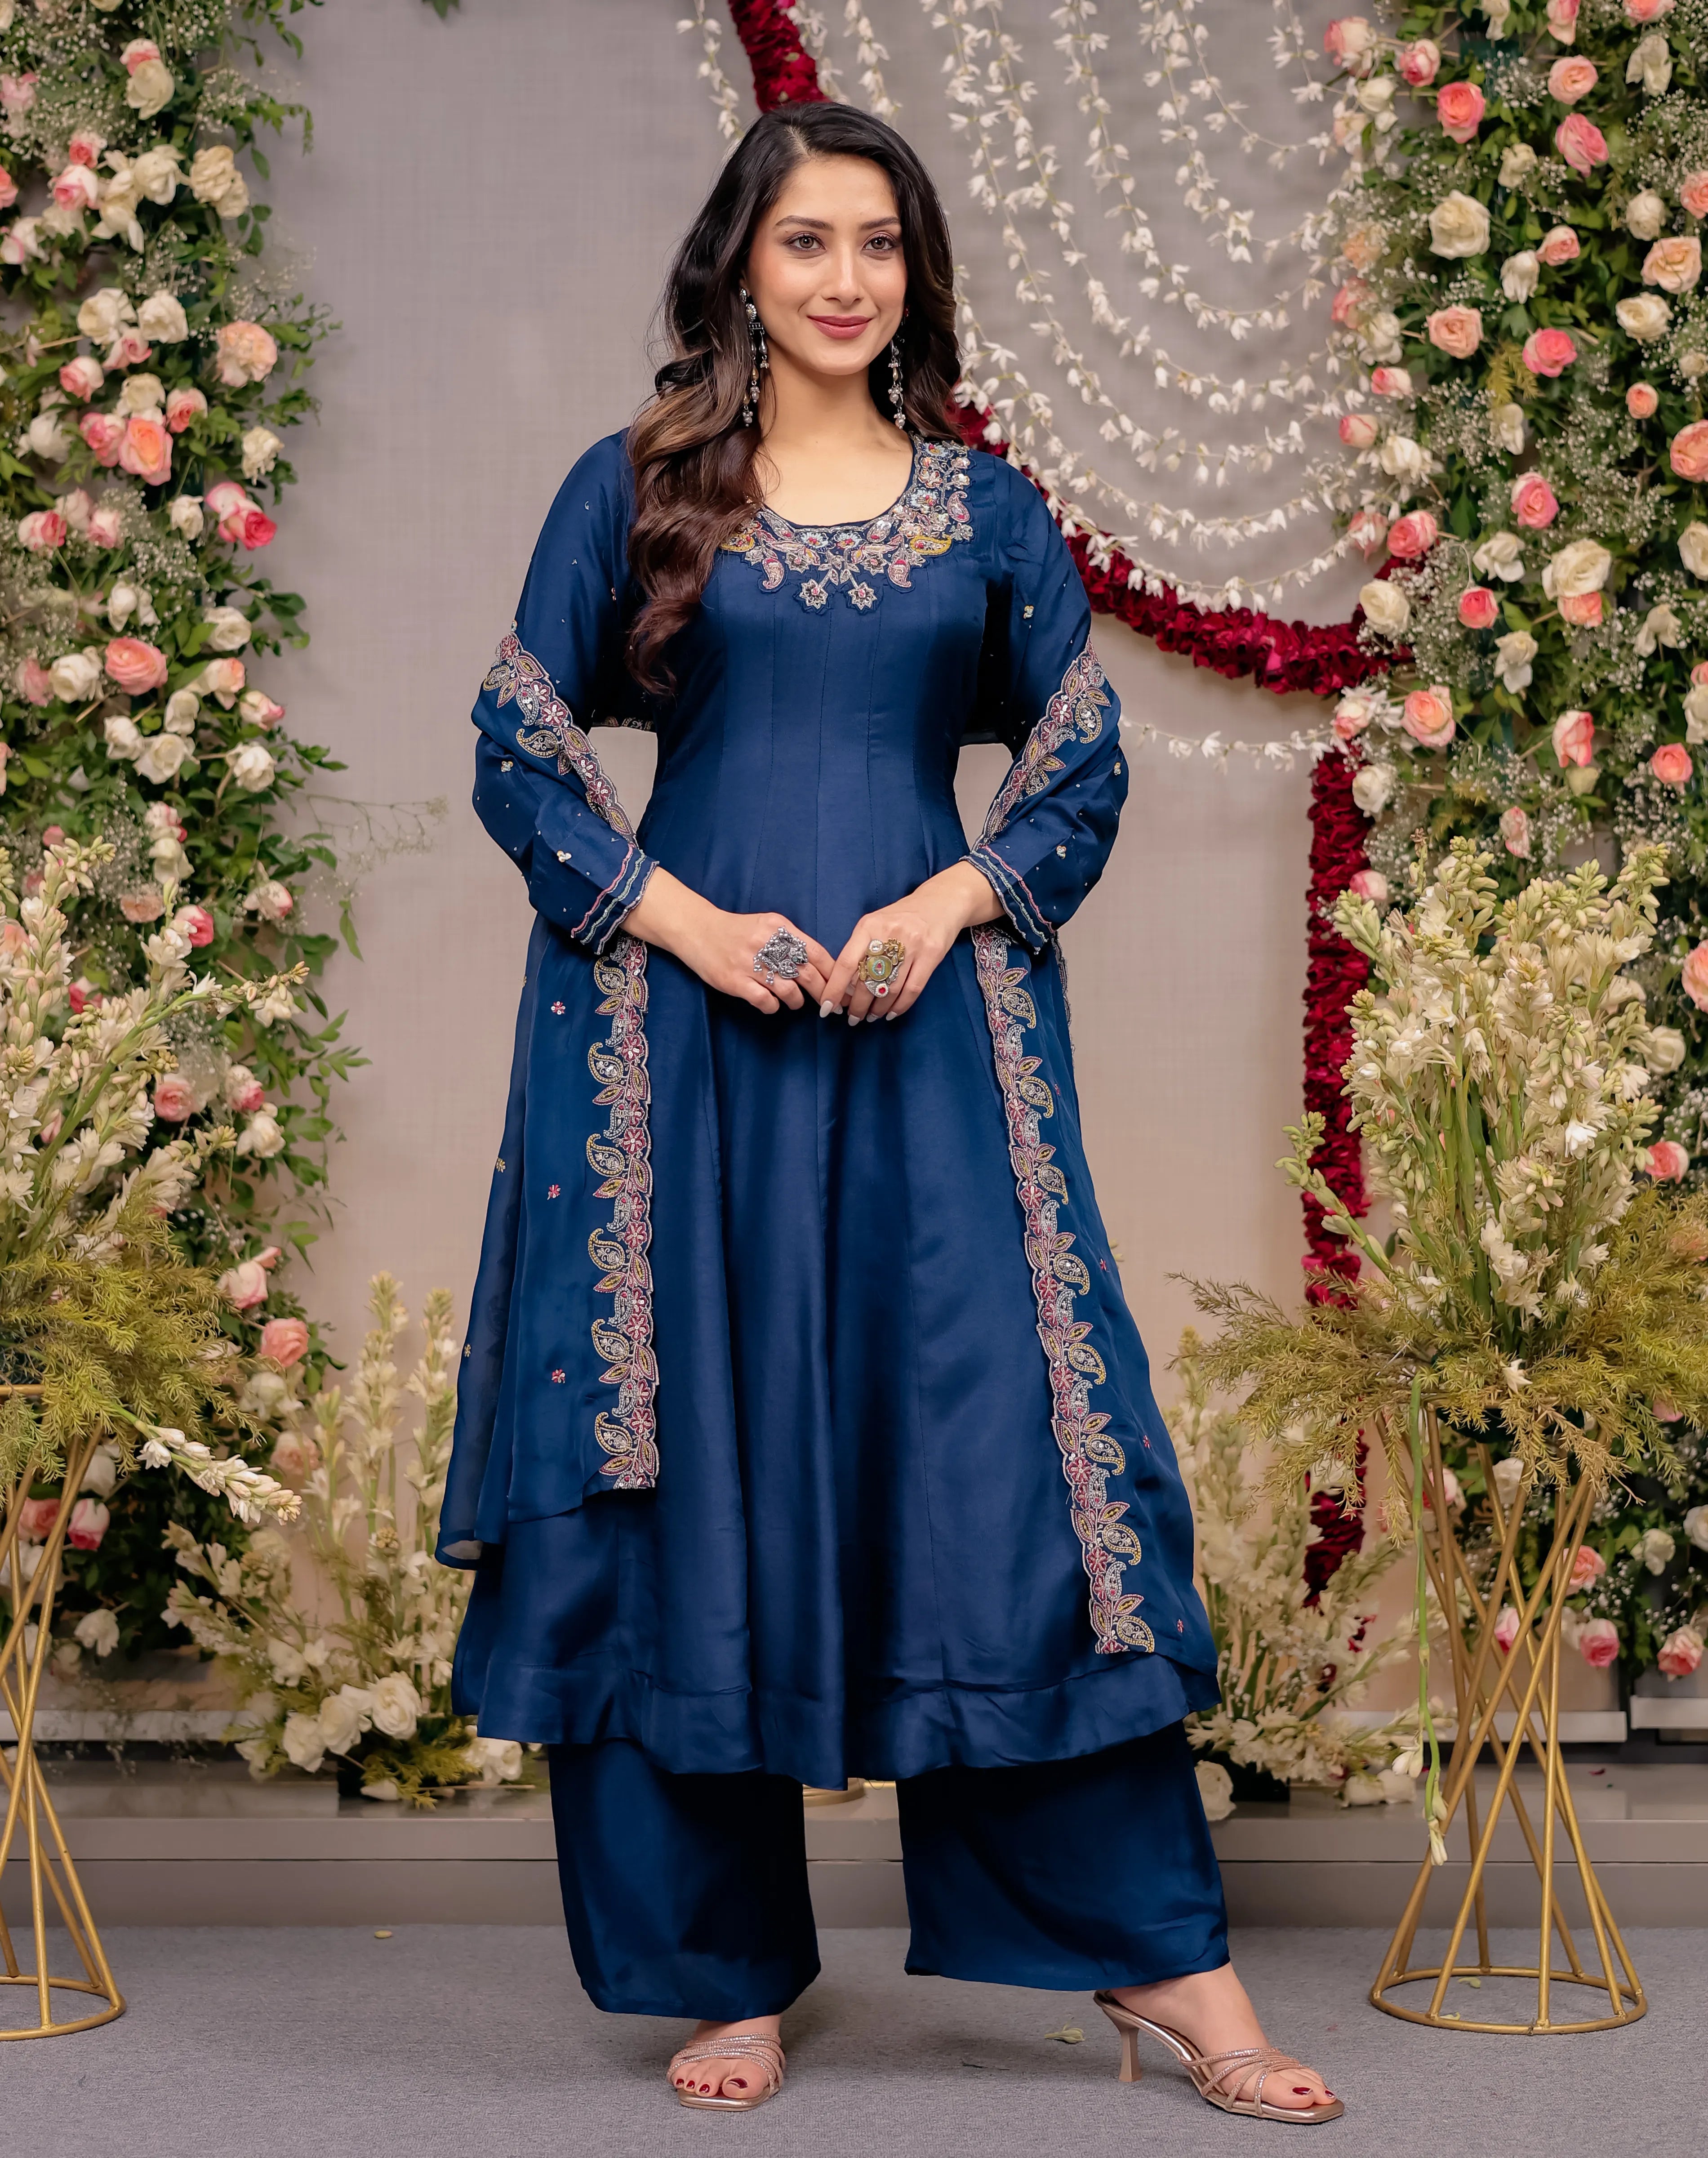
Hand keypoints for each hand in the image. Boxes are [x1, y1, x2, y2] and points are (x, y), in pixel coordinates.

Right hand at [625, 867, 831, 1013]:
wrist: (697, 929)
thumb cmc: (737, 931)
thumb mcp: (767, 925)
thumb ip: (791, 941)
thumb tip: (822, 966)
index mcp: (779, 927)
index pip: (816, 952)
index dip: (834, 973)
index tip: (843, 987)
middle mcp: (767, 943)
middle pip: (807, 973)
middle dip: (823, 993)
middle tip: (829, 1005)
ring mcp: (749, 963)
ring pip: (789, 989)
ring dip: (797, 1001)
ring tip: (795, 1002)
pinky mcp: (734, 981)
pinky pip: (765, 1001)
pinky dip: (773, 1006)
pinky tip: (772, 1004)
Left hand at [821, 862, 1000, 1022]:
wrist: (939, 902)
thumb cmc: (900, 918)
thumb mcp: (874, 925)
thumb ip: (859, 950)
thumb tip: (844, 987)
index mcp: (868, 926)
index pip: (846, 963)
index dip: (835, 989)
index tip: (827, 1007)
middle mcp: (889, 935)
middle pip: (868, 980)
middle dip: (857, 1005)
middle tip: (853, 1018)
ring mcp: (912, 945)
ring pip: (890, 988)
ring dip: (878, 1008)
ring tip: (871, 1017)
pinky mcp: (931, 954)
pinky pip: (912, 989)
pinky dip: (900, 1006)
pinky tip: (892, 1013)